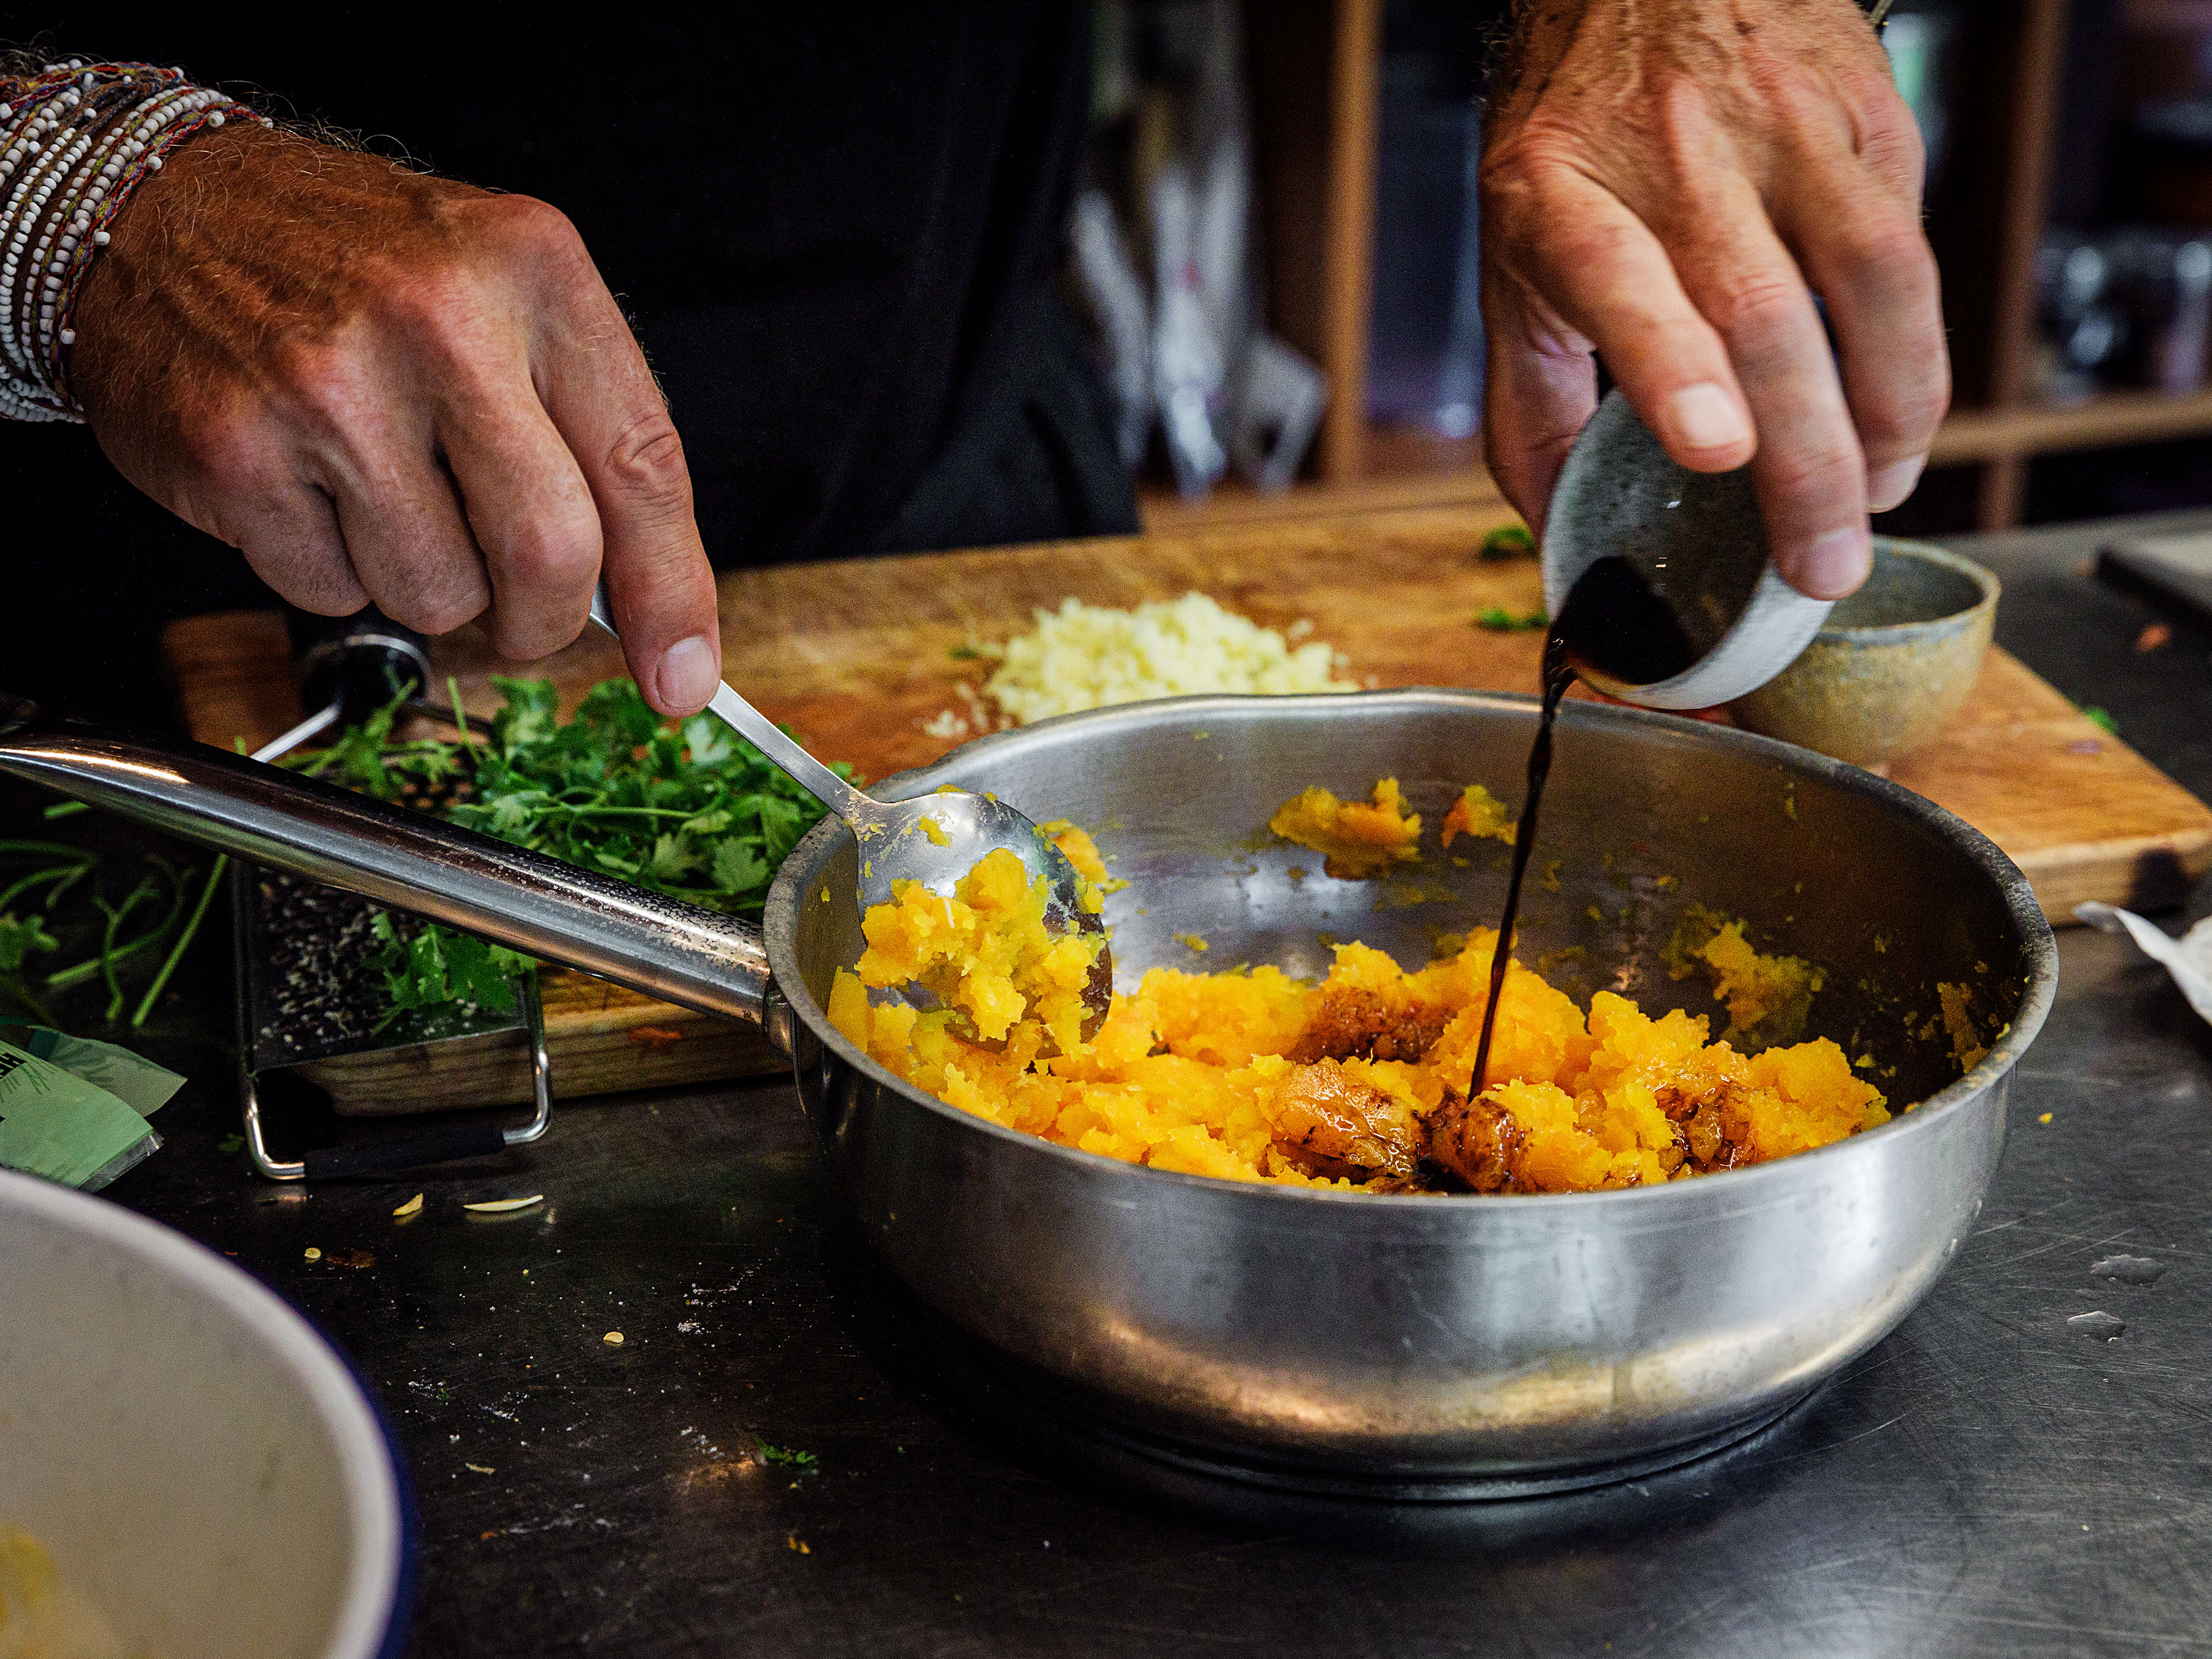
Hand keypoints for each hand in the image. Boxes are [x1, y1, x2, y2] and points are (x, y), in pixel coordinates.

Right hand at [70, 123, 722, 714]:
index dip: (672, 592)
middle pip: (550, 553)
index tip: (682, 674)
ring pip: (439, 594)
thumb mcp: (503, 298)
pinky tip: (311, 486)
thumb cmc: (354, 267)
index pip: (642, 465)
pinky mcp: (238, 451)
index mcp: (533, 269)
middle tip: (518, 607)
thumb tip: (663, 623)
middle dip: (541, 617)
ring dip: (427, 585)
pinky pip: (331, 592)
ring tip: (386, 494)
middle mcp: (438, 317)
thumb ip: (588, 439)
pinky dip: (334, 571)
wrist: (159, 208)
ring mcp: (330, 385)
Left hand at [1479, 0, 1948, 599]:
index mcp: (1560, 198)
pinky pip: (1907, 249)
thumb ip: (1526, 404)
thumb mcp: (1509, 259)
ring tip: (1877, 494)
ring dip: (1890, 411)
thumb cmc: (1577, 138)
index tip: (1715, 446)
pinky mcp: (1867, 120)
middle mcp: (1674, 158)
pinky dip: (1914, 348)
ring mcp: (1782, 132)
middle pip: (1762, 316)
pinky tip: (1894, 406)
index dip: (1671, 366)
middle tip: (1821, 561)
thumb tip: (1557, 543)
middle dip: (1807, 462)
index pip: (1616, 277)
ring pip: (1870, 280)